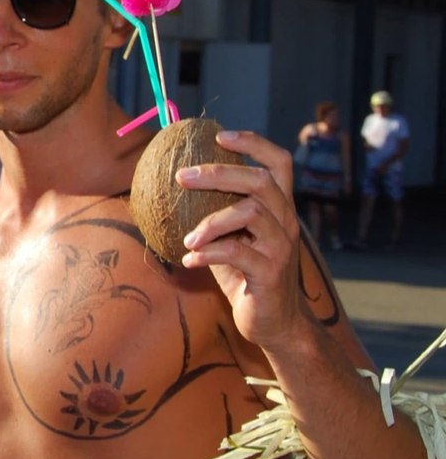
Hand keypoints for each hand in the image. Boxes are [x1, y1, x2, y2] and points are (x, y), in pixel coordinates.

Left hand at [176, 130, 308, 350]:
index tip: (220, 135)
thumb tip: (172, 185)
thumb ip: (214, 212)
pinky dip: (208, 253)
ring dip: (211, 221)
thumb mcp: (230, 238)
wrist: (274, 323)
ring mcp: (281, 247)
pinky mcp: (271, 273)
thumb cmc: (245, 275)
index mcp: (279, 209)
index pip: (279, 163)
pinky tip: (189, 261)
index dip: (253, 143)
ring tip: (187, 238)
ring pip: (251, 213)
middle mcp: (286, 222)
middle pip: (260, 181)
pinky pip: (237, 252)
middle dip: (219, 172)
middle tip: (182, 177)